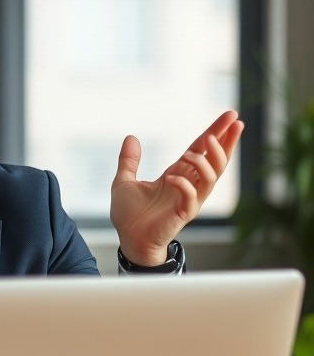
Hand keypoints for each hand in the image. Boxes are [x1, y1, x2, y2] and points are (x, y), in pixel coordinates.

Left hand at [110, 110, 243, 265]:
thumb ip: (129, 160)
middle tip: (233, 121)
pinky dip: (184, 185)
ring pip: (211, 178)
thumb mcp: (124, 181)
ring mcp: (188, 200)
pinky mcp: (183, 214)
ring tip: (191, 153)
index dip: (215, 133)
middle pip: (216, 160)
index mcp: (177, 175)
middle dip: (226, 140)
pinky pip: (192, 198)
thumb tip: (131, 137)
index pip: (200, 150)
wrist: (128, 239)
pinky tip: (171, 178)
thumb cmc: (129, 215)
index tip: (230, 116)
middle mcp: (188, 186)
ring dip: (205, 162)